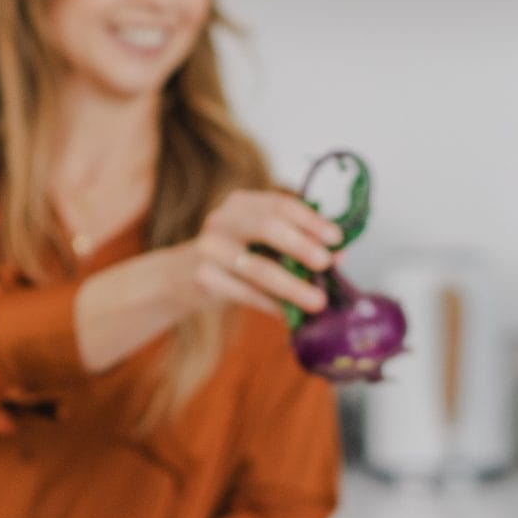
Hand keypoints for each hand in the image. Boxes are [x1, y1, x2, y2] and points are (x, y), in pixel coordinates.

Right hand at [188, 189, 341, 319]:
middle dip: (301, 245)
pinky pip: (246, 293)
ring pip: (258, 267)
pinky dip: (272, 304)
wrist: (178, 280)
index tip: (337, 238)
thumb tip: (340, 256)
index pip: (281, 204)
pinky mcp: (204, 278)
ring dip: (292, 286)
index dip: (311, 220)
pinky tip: (290, 314)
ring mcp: (210, 248)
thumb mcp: (260, 244)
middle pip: (267, 227)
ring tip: (318, 301)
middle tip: (326, 263)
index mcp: (242, 203)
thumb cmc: (231, 259)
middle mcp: (223, 219)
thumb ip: (296, 246)